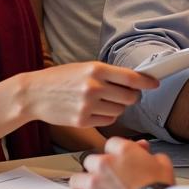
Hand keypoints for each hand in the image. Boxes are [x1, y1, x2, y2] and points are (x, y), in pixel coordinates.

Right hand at [18, 62, 158, 128]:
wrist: (33, 94)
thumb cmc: (60, 78)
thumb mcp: (84, 68)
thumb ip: (107, 74)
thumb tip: (134, 80)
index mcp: (96, 69)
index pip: (131, 77)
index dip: (147, 81)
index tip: (155, 83)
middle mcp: (94, 87)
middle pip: (130, 97)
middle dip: (132, 97)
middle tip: (127, 94)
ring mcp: (88, 105)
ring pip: (119, 111)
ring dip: (117, 107)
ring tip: (104, 101)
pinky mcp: (82, 121)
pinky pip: (106, 121)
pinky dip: (106, 116)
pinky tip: (94, 109)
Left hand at [69, 137, 174, 188]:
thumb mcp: (163, 166)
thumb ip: (151, 155)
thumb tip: (145, 151)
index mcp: (123, 152)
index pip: (110, 145)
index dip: (114, 156)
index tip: (116, 165)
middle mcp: (104, 164)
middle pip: (90, 162)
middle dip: (96, 173)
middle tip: (105, 185)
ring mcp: (93, 185)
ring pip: (76, 182)